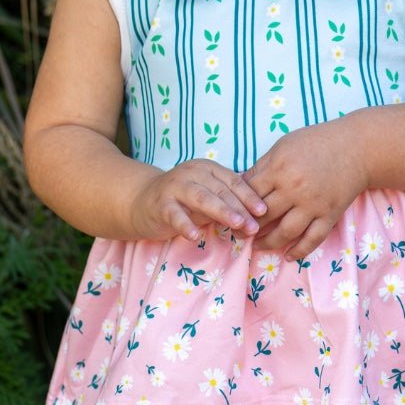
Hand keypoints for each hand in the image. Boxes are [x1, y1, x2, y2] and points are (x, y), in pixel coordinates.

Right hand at [131, 160, 266, 241]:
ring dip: (221, 211)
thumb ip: (226, 204)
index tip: (263, 211)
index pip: (233, 181)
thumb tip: (254, 218)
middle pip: (220, 190)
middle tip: (254, 225)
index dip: (249, 196)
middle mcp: (192, 172)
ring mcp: (175, 187)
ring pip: (202, 198)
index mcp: (207, 168)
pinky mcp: (160, 204)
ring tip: (237, 225)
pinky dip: (185, 224)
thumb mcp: (206, 199)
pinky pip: (174, 214)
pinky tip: (194, 236)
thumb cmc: (181, 201)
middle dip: (240, 208)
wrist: (141, 201)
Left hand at [244, 122, 368, 259]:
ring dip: (267, 243)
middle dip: (247, 228)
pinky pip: (312, 239)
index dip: (236, 206)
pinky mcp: (330, 215)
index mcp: (280, 169)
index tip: (228, 214)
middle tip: (236, 235)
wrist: (356, 148)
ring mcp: (313, 204)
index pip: (250, 194)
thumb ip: (262, 166)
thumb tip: (241, 185)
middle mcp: (295, 189)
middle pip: (264, 216)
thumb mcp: (284, 146)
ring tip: (256, 246)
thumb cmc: (316, 142)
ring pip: (285, 233)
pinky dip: (299, 251)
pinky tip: (288, 256)